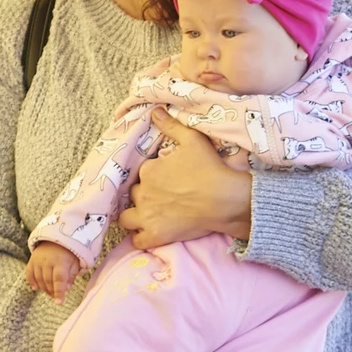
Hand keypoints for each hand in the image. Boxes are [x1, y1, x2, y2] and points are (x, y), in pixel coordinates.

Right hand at [26, 242, 82, 303]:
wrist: (56, 238)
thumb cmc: (68, 253)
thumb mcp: (74, 263)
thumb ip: (71, 276)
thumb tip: (66, 289)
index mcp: (60, 262)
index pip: (59, 280)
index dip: (59, 292)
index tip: (59, 303)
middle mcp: (47, 261)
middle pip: (48, 281)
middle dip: (52, 292)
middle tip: (56, 297)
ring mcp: (38, 261)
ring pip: (39, 279)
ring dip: (44, 289)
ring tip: (50, 293)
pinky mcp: (32, 260)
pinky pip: (29, 273)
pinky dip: (32, 282)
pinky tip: (36, 288)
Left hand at [119, 109, 251, 250]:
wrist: (224, 199)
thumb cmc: (209, 168)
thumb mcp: (192, 139)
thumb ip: (170, 125)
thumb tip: (154, 111)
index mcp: (148, 170)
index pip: (142, 174)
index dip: (153, 177)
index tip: (167, 180)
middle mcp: (142, 192)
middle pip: (134, 194)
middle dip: (143, 195)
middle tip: (161, 197)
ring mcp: (147, 215)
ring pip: (126, 218)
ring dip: (134, 216)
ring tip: (148, 216)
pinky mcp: (155, 235)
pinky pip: (137, 240)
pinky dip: (141, 237)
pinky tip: (150, 233)